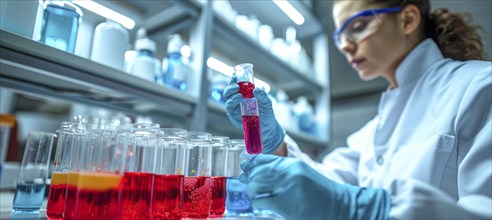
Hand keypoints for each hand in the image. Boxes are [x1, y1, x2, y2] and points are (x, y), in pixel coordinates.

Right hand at [223, 76, 284, 153]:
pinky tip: (239, 99)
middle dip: (231, 86)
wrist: (267, 129)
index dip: (235, 79)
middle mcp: (239, 100)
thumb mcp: (267, 103)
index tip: (235, 74)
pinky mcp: (234, 116)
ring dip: (231, 93)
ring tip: (239, 94)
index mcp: (246, 95)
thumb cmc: (267, 115)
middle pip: (230, 90)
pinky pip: (230, 108)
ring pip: (228, 98)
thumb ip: (263, 95)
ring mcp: (236, 108)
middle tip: (237, 85)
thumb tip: (256, 89)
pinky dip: (233, 102)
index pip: (237, 85)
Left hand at [240, 154, 390, 218]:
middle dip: (248, 177)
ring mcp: (287, 188)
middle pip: (257, 172)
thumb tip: (262, 172)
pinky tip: (260, 204)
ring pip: (255, 186)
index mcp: (293, 164)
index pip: (264, 159)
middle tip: (244, 181)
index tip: (245, 166)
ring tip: (254, 194)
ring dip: (251, 190)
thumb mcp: (303, 175)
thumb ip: (285, 172)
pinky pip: (261, 201)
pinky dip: (257, 202)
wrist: (339, 206)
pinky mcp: (285, 204)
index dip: (251, 162)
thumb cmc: (321, 193)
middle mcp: (289, 173)